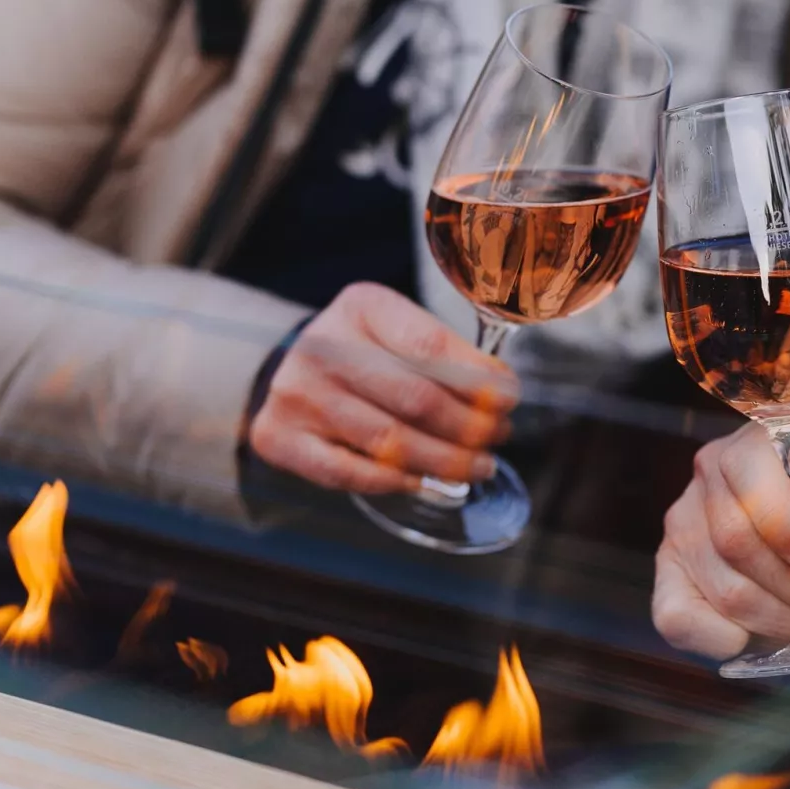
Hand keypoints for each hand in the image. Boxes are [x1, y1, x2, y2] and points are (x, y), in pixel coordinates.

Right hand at [249, 283, 518, 492]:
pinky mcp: (280, 437)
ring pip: (389, 441)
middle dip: (469, 426)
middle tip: (498, 437)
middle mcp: (322, 345)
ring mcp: (297, 393)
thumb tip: (500, 392)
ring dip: (444, 461)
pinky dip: (396, 481)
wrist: (286, 371)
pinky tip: (426, 481)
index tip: (509, 398)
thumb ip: (445, 354)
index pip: (430, 345)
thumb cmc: (362, 354)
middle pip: (416, 398)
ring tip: (476, 465)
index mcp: (361, 307)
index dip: (478, 379)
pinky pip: (350, 472)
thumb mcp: (398, 331)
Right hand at [653, 420, 789, 659]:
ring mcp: (684, 520)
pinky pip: (676, 618)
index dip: (785, 522)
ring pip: (723, 586)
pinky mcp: (669, 571)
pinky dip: (725, 639)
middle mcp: (713, 468)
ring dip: (778, 618)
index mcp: (767, 437)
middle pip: (733, 537)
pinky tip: (756, 635)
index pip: (747, 468)